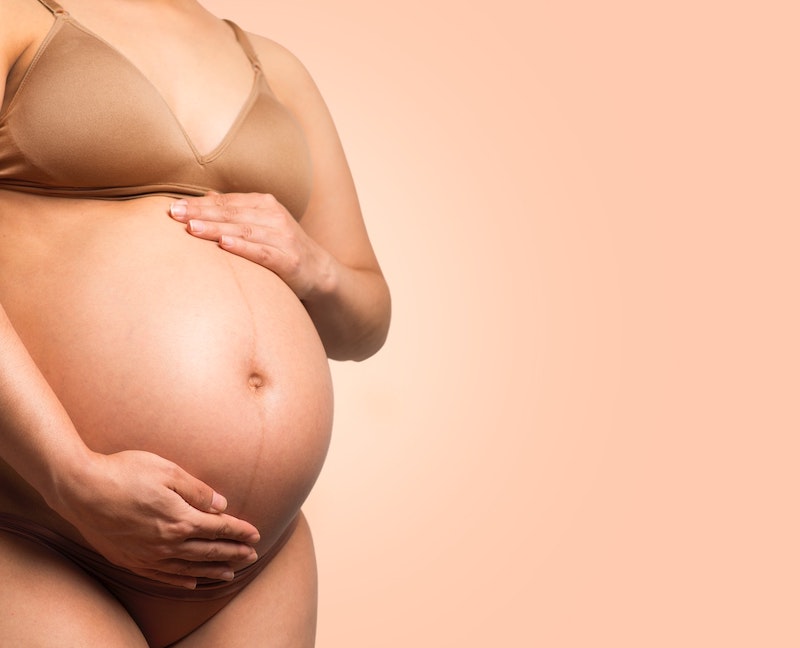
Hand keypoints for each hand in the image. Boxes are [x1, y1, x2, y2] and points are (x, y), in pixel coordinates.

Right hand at [54, 450, 260, 588]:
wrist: (80, 489)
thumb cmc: (125, 472)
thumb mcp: (167, 471)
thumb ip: (197, 490)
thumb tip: (221, 505)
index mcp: (179, 519)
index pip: (219, 528)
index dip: (239, 532)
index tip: (256, 535)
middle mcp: (166, 543)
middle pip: (208, 551)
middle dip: (233, 554)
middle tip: (251, 557)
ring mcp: (147, 555)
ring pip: (188, 568)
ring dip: (212, 570)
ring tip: (229, 574)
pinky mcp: (130, 560)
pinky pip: (163, 576)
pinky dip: (181, 580)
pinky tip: (192, 582)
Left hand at [169, 192, 333, 299]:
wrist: (319, 271)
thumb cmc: (282, 246)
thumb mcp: (262, 223)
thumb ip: (236, 211)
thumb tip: (205, 197)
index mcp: (265, 204)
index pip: (227, 202)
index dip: (200, 203)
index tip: (174, 206)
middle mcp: (275, 216)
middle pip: (232, 214)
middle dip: (202, 213)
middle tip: (174, 214)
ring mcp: (283, 238)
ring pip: (244, 231)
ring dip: (217, 229)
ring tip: (191, 228)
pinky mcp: (289, 261)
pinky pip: (262, 253)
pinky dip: (243, 248)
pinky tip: (224, 245)